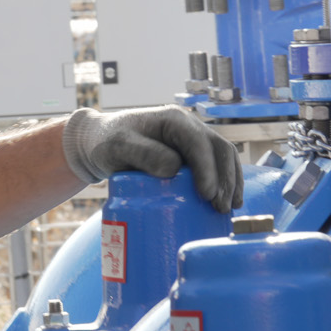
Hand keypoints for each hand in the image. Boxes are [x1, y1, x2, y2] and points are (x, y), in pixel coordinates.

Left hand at [62, 106, 243, 212]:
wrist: (100, 143)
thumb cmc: (107, 142)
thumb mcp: (119, 146)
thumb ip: (143, 154)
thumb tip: (173, 169)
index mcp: (174, 120)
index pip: (199, 142)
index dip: (207, 169)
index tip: (206, 195)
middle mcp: (189, 128)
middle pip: (220, 150)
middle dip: (225, 179)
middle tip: (220, 208)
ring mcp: (193, 142)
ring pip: (223, 159)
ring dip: (230, 184)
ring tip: (227, 209)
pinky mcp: (192, 158)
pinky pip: (215, 168)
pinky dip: (224, 185)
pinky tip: (225, 203)